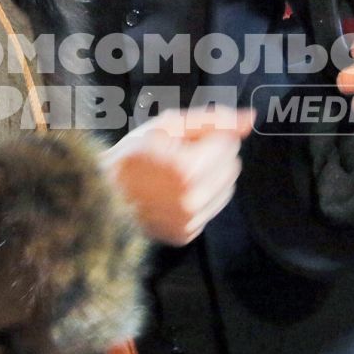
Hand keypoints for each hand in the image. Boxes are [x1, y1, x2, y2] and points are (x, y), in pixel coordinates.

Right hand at [101, 106, 253, 245]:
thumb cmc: (132, 157)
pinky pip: (211, 209)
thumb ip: (214, 120)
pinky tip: (174, 193)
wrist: (102, 196)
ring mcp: (189, 221)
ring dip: (210, 177)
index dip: (206, 136)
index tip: (182, 141)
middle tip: (179, 156)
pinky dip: (199, 198)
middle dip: (212, 156)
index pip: (229, 142)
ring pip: (227, 188)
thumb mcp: (169, 126)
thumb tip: (251, 118)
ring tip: (177, 175)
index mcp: (187, 169)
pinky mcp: (186, 234)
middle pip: (232, 166)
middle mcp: (191, 200)